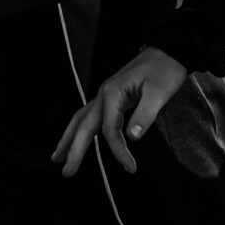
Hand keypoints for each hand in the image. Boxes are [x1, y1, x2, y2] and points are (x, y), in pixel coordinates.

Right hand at [54, 47, 189, 177]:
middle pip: (83, 125)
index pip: (109, 129)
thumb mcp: (159, 93)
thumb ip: (144, 115)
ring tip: (57, 157)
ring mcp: (104, 96)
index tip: (130, 168)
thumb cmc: (165, 71)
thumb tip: (132, 138)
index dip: (118, 150)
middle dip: (73, 149)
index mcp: (112, 94)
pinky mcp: (110, 98)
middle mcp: (103, 95)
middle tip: (66, 172)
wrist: (167, 52)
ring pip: (80, 120)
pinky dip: (80, 130)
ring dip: (69, 139)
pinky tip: (78, 139)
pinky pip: (90, 117)